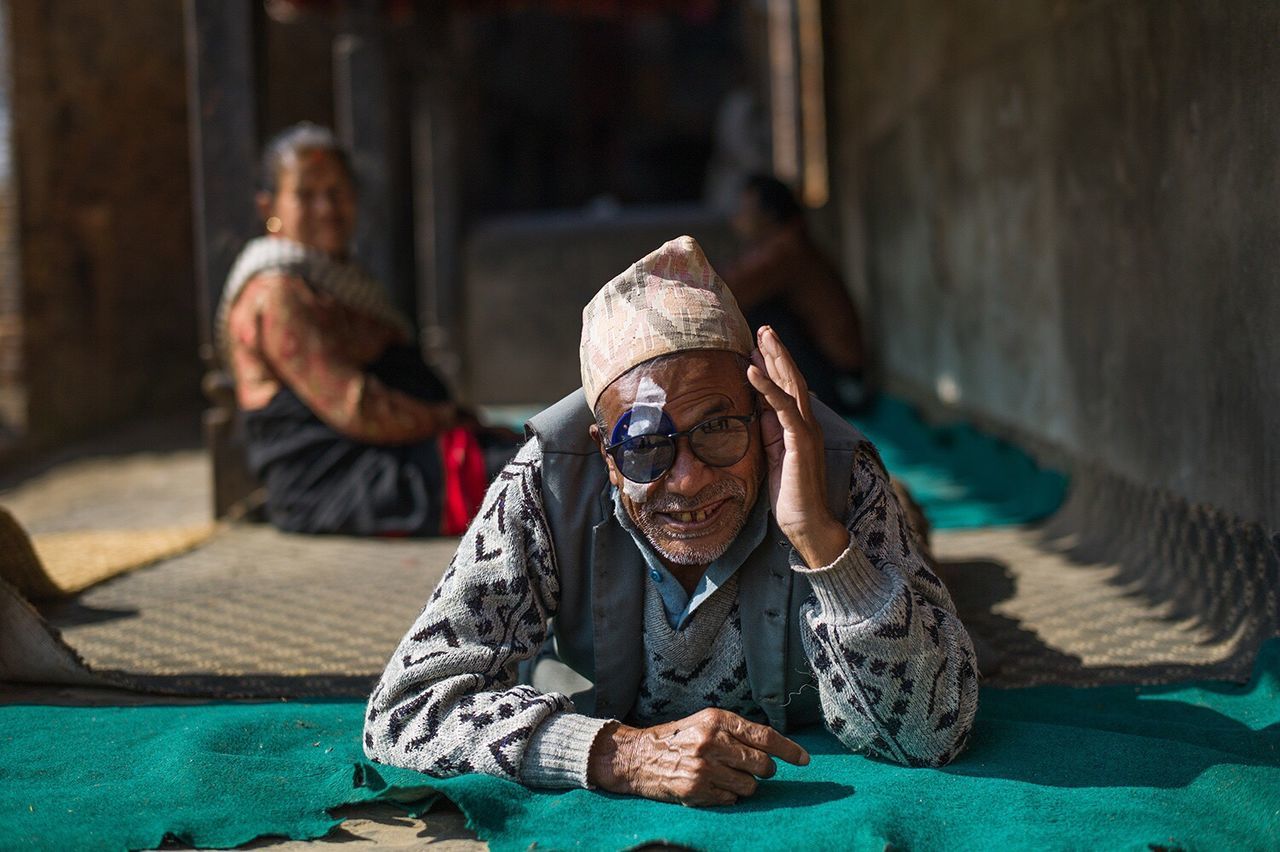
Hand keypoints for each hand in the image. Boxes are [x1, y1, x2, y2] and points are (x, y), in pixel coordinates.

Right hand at [587, 708, 809, 805]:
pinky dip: (727, 796)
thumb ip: (736, 731)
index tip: (804, 760)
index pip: (764, 736)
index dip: (789, 750)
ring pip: (750, 786)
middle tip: (751, 768)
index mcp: (717, 720)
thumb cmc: (677, 739)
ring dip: (744, 786)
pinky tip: (711, 786)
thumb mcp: (705, 723)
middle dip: (764, 770)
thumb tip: (773, 748)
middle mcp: (712, 742)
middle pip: (762, 764)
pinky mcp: (697, 789)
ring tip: (725, 777)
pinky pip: (732, 800)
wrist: (638, 757)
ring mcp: (705, 767)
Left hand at [747, 326, 850, 567]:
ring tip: (762, 335)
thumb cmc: (790, 496)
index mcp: (799, 428)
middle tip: (763, 328)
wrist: (807, 524)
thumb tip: (756, 407)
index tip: (758, 345)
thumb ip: (768, 431)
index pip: (787, 388)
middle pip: (792, 378)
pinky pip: (782, 407)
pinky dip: (767, 386)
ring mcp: (806, 430)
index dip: (774, 365)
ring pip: (792, 384)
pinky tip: (752, 369)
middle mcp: (807, 424)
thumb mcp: (772, 456)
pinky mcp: (800, 440)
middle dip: (777, 352)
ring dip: (776, 358)